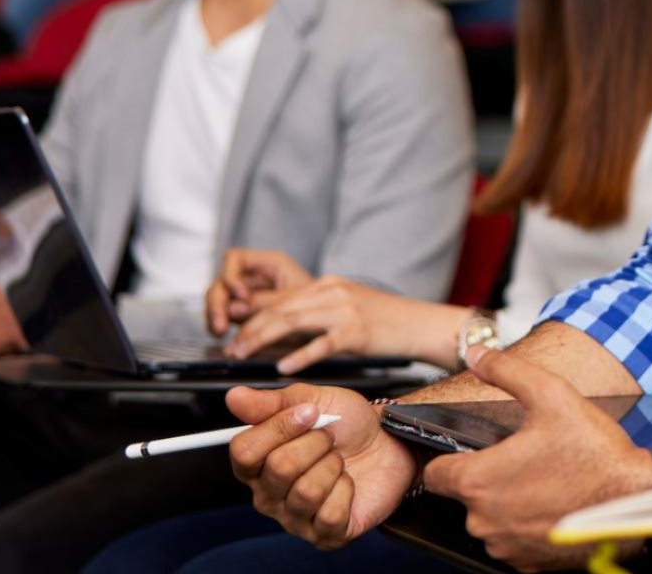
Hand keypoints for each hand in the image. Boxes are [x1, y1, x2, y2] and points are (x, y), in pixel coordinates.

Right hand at [205, 248, 313, 335]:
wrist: (330, 319)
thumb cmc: (320, 303)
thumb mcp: (294, 300)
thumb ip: (265, 303)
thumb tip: (233, 309)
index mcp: (269, 263)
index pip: (234, 258)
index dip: (232, 275)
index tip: (241, 295)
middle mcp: (253, 276)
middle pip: (222, 281)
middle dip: (217, 303)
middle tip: (220, 325)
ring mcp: (246, 294)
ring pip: (218, 299)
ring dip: (215, 316)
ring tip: (220, 333)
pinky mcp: (244, 311)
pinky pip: (224, 315)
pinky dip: (220, 324)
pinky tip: (221, 335)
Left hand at [227, 275, 466, 373]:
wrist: (420, 324)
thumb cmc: (385, 322)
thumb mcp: (347, 307)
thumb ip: (315, 313)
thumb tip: (279, 331)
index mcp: (328, 284)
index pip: (280, 299)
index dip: (252, 318)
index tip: (235, 336)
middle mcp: (333, 291)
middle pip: (280, 309)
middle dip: (250, 330)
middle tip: (230, 350)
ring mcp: (345, 310)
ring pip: (292, 322)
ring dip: (262, 341)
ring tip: (244, 356)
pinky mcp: (356, 332)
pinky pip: (320, 345)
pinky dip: (298, 357)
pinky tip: (283, 367)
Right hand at [227, 383, 415, 548]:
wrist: (388, 442)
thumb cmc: (346, 425)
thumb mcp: (312, 400)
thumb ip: (271, 402)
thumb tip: (234, 397)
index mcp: (257, 463)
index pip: (244, 451)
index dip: (280, 427)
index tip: (310, 412)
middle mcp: (268, 495)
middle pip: (279, 468)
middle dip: (316, 443)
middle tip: (330, 439)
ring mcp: (294, 518)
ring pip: (307, 491)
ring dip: (333, 466)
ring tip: (340, 461)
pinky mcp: (324, 535)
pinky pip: (330, 513)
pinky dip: (348, 490)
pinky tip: (348, 484)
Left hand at [422, 349, 651, 567]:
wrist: (635, 499)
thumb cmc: (595, 453)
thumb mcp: (551, 395)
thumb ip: (506, 370)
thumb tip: (476, 354)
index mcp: (479, 481)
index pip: (434, 474)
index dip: (451, 458)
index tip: (474, 451)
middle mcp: (484, 520)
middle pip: (465, 496)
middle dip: (487, 478)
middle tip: (524, 459)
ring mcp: (506, 546)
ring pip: (489, 521)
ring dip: (506, 504)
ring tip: (542, 481)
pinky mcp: (527, 564)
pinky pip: (513, 543)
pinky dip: (526, 526)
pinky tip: (552, 504)